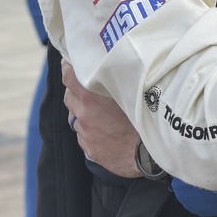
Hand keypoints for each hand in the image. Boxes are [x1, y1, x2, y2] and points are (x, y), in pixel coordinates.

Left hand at [62, 59, 140, 177]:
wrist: (148, 154)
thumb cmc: (145, 117)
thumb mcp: (131, 92)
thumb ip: (114, 81)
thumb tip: (107, 69)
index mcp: (93, 97)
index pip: (69, 77)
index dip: (68, 67)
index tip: (70, 62)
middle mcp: (85, 114)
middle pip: (70, 96)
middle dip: (76, 90)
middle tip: (89, 86)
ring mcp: (85, 133)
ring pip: (76, 116)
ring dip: (83, 111)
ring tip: (100, 111)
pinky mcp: (89, 149)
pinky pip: (83, 134)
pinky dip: (89, 128)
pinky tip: (105, 128)